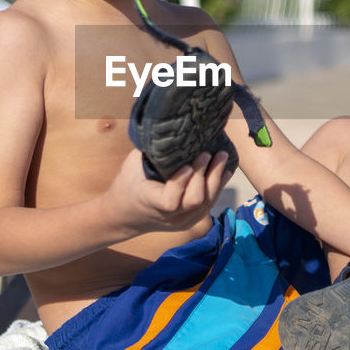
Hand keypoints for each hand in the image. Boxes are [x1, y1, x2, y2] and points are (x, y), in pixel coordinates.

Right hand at [108, 149, 231, 233]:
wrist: (124, 215)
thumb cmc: (128, 184)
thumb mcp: (132, 166)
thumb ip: (152, 152)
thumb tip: (171, 128)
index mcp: (150, 202)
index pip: (170, 200)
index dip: (181, 184)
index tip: (188, 165)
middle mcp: (168, 217)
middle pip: (194, 201)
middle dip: (203, 176)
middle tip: (208, 154)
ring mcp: (181, 221)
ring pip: (205, 204)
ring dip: (215, 180)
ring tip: (222, 158)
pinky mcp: (189, 221)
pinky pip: (207, 205)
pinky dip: (217, 187)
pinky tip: (224, 172)